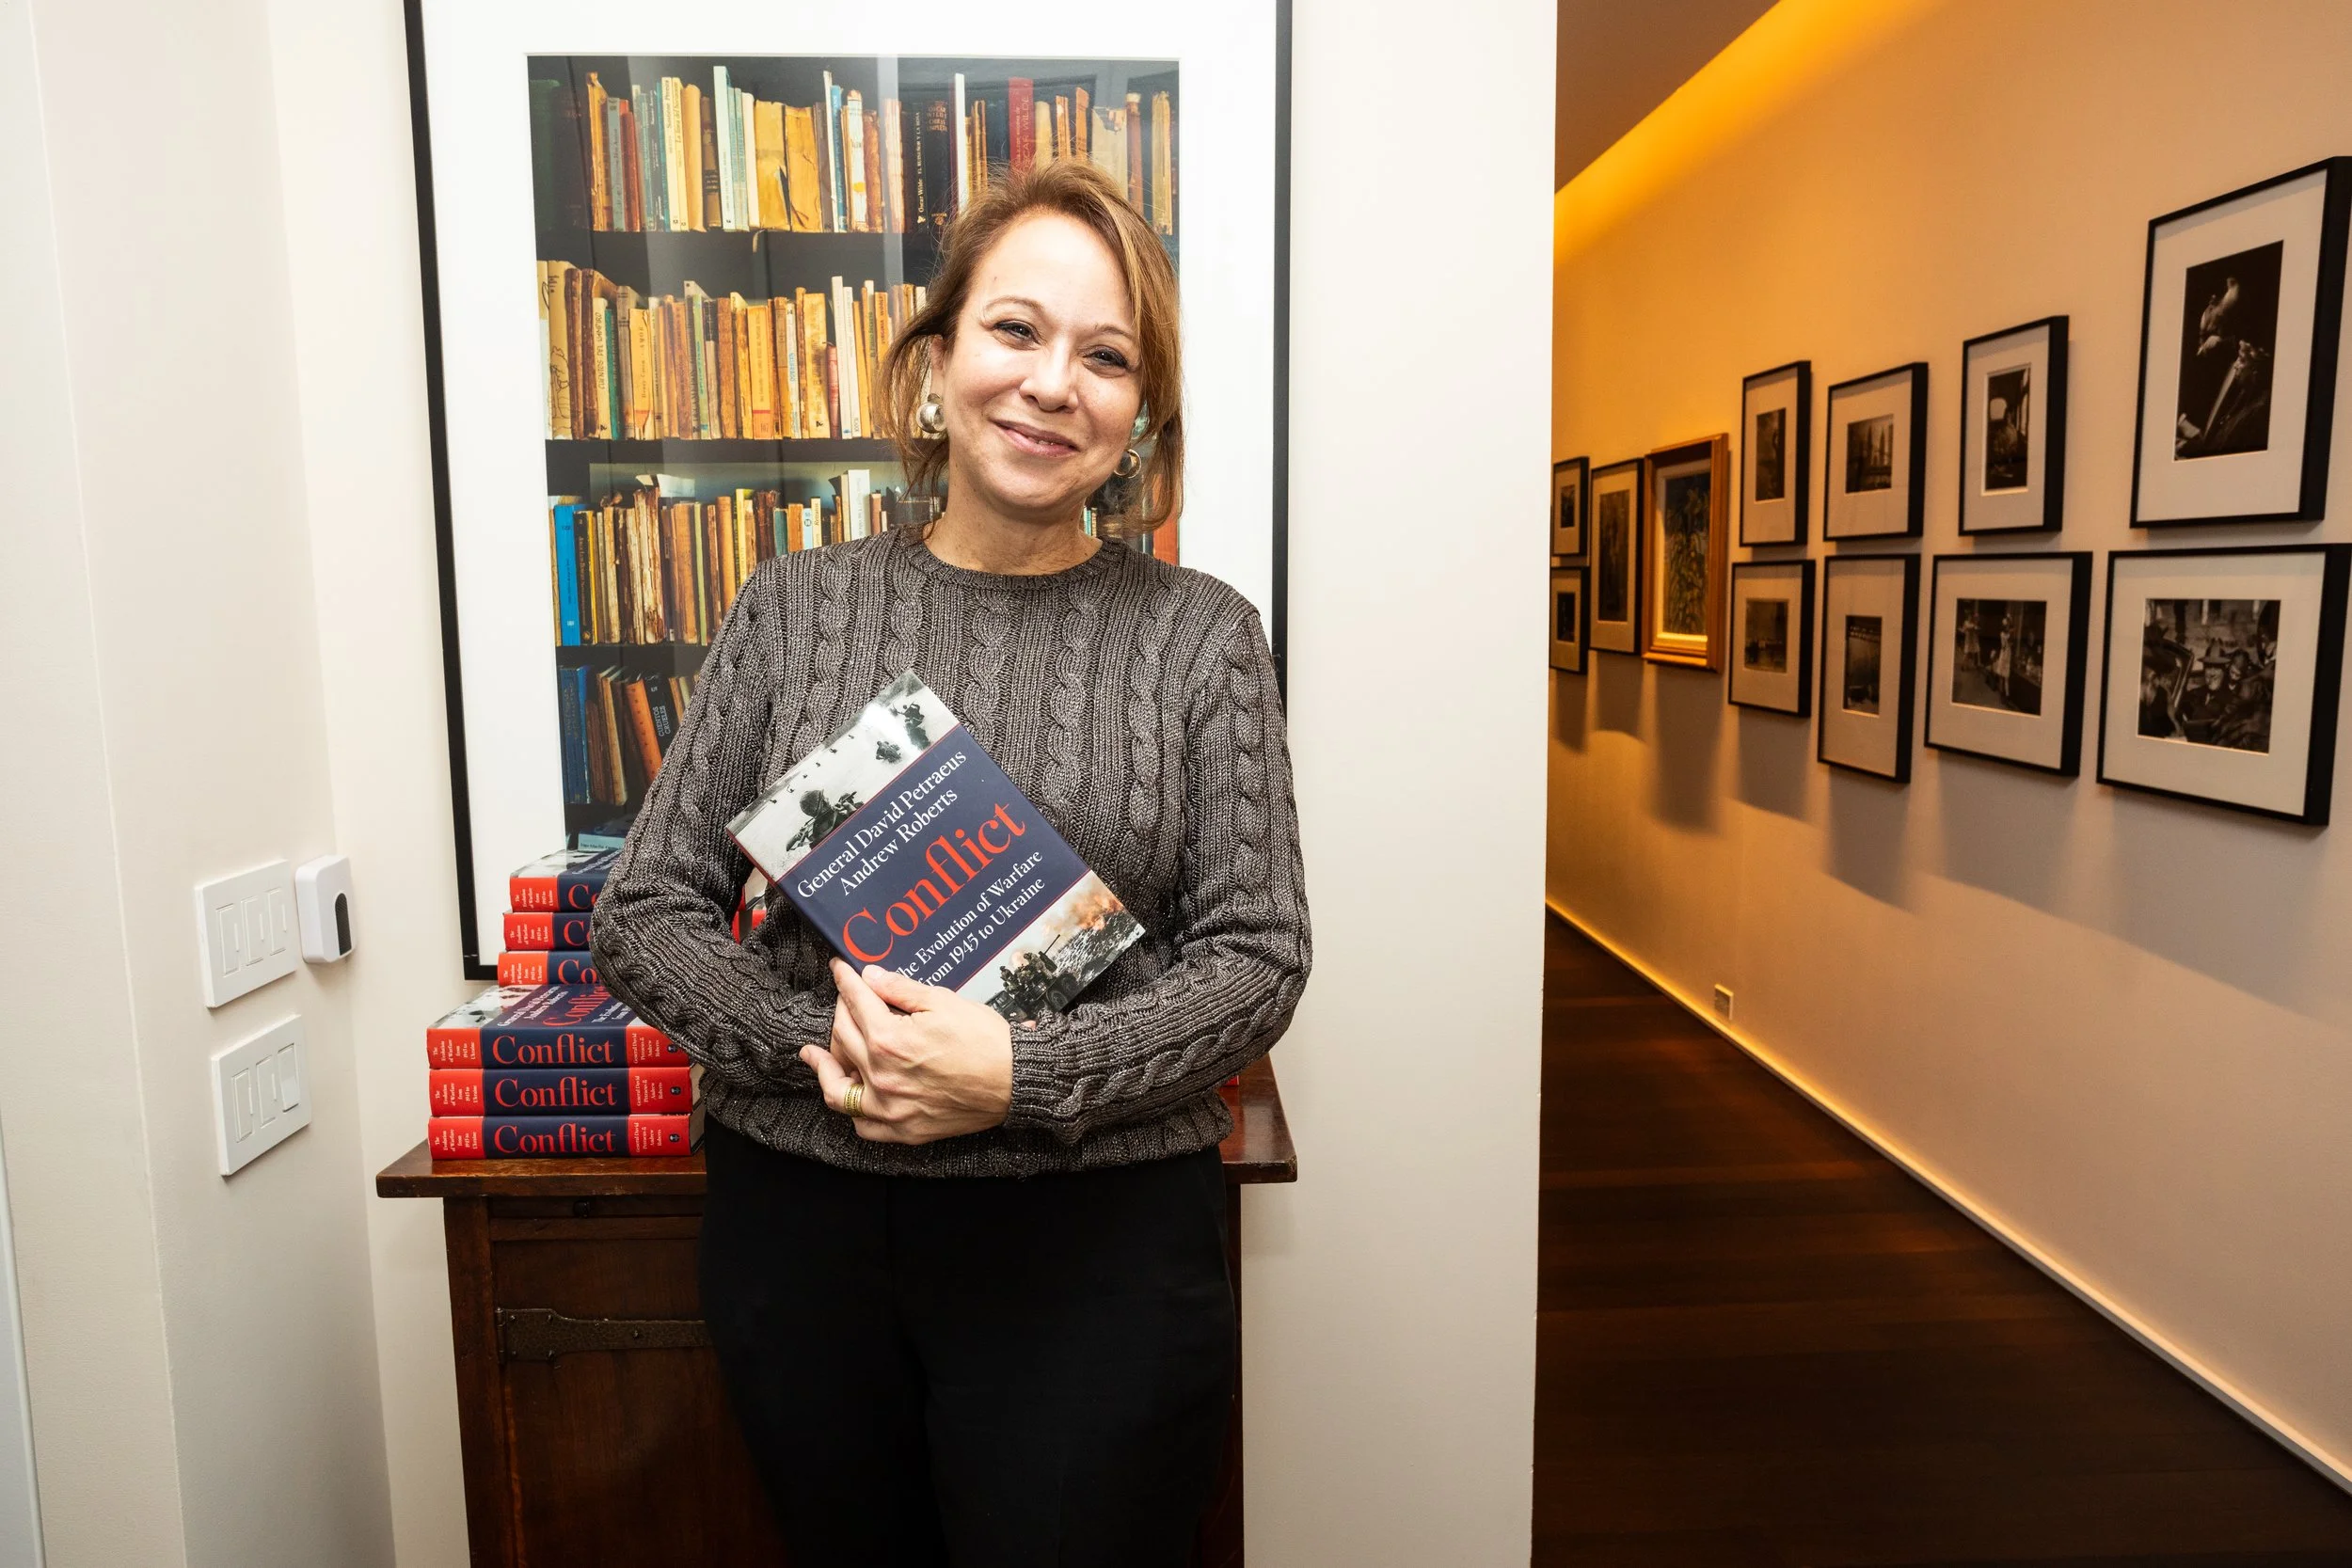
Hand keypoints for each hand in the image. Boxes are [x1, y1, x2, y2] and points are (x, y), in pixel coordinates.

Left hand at [799, 959, 1014, 1144]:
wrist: (1016, 1080)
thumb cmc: (985, 1040)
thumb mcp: (943, 1002)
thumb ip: (900, 989)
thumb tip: (871, 978)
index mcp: (889, 1039)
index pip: (855, 1002)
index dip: (844, 981)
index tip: (839, 970)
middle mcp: (881, 1076)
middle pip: (843, 1037)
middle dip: (841, 1011)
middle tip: (845, 1001)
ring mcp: (890, 1108)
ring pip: (838, 1088)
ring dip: (825, 1066)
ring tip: (814, 1054)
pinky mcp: (903, 1129)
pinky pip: (863, 1125)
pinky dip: (851, 1109)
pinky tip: (849, 1092)